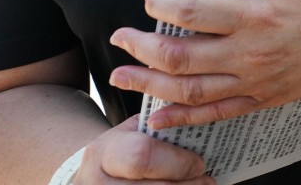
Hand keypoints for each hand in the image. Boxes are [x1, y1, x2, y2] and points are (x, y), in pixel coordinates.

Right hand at [74, 115, 212, 182]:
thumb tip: (198, 122)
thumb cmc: (121, 150)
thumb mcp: (131, 132)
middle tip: (208, 180)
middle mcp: (97, 183)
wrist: (93, 176)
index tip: (199, 163)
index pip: (142, 156)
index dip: (177, 162)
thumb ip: (160, 126)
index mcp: (103, 152)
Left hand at [108, 0, 300, 129]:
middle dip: (142, 47)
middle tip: (119, 37)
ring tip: (121, 75)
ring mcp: (255, 81)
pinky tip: (156, 115)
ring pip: (190, 90)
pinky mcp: (262, 99)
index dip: (163, 7)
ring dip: (149, 84)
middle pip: (181, 56)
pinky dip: (182, 118)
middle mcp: (251, 53)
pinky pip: (215, 113)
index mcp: (260, 15)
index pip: (196, 13)